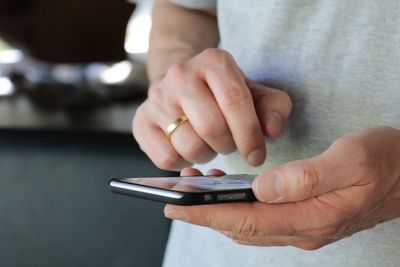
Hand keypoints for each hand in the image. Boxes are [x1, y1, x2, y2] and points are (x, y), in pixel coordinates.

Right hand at [133, 48, 291, 169]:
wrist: (183, 84)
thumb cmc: (222, 93)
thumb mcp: (254, 93)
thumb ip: (273, 107)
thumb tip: (273, 130)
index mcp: (213, 62)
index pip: (234, 101)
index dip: (250, 134)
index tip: (257, 155)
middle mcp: (181, 74)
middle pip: (211, 127)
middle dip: (228, 146)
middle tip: (230, 144)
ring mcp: (157, 98)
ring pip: (189, 146)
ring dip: (206, 154)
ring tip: (209, 143)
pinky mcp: (140, 121)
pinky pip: (166, 158)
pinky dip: (183, 162)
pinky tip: (189, 148)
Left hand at [164, 126, 399, 249]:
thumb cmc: (386, 162)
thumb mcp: (352, 160)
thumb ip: (307, 176)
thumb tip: (262, 188)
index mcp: (311, 218)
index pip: (246, 221)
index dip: (206, 215)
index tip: (174, 208)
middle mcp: (303, 230)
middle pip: (241, 228)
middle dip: (203, 216)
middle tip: (173, 200)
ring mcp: (304, 227)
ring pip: (249, 226)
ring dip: (219, 212)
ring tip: (195, 190)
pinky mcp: (306, 218)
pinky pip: (262, 220)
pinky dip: (238, 209)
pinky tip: (229, 193)